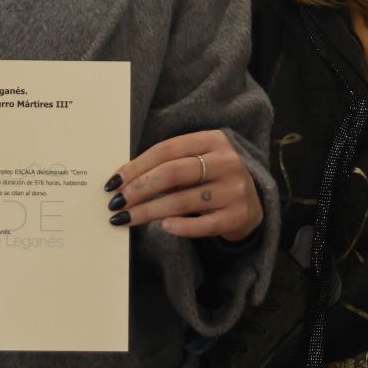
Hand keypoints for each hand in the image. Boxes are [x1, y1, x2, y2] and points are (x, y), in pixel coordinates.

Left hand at [103, 130, 262, 242]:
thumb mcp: (199, 161)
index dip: (136, 166)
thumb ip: (170, 164)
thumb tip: (124, 180)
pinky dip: (181, 226)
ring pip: (183, 200)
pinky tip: (163, 227)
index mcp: (213, 140)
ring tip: (125, 218)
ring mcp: (234, 190)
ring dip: (149, 211)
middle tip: (116, 202)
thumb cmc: (213, 179)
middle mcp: (226, 162)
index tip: (114, 182)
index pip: (167, 150)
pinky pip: (203, 225)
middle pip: (172, 173)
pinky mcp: (237, 216)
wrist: (253, 204)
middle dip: (139, 188)